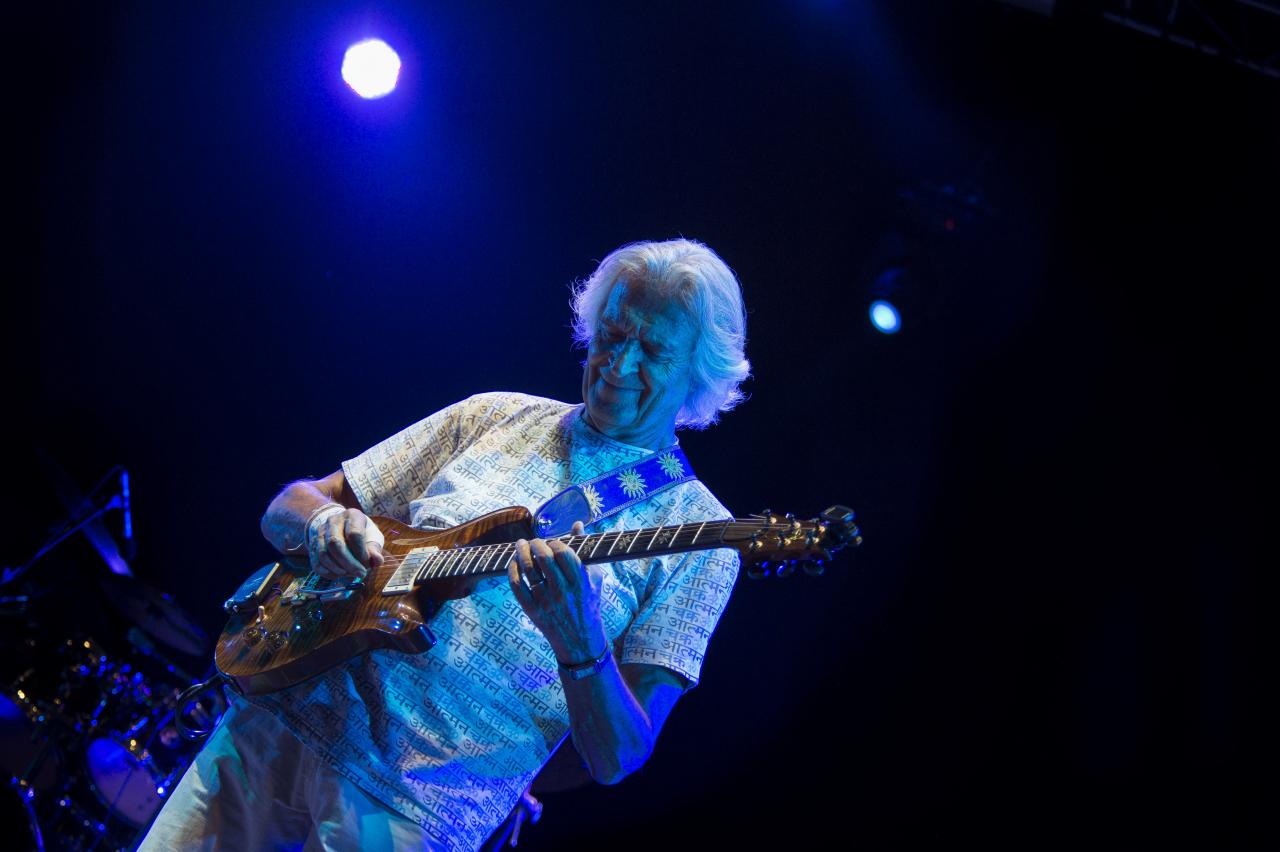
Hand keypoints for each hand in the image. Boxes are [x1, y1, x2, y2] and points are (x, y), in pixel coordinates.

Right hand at [308, 508, 383, 579]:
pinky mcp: (313, 543)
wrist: (343, 526)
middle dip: (349, 563)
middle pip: (335, 543)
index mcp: (352, 515)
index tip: (368, 562)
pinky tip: (338, 575)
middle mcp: (333, 521)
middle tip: (360, 574)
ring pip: (323, 553)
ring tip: (349, 574)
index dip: (361, 551)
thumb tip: (377, 561)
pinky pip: (315, 561)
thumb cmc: (362, 532)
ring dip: (337, 569)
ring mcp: (321, 532)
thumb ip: (375, 548)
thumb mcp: (372, 536)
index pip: (354, 533)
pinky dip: (326, 572)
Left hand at [507, 522, 608, 665]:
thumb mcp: (594, 578)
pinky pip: (516, 585)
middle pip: (543, 558)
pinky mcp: (532, 610)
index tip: (552, 541)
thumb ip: (584, 550)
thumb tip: (577, 524)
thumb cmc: (588, 603)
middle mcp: (562, 592)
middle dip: (536, 543)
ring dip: (521, 552)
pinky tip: (514, 562)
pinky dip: (513, 570)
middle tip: (534, 541)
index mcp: (580, 583)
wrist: (579, 640)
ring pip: (528, 570)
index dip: (555, 542)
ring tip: (520, 544)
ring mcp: (545, 602)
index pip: (563, 553)